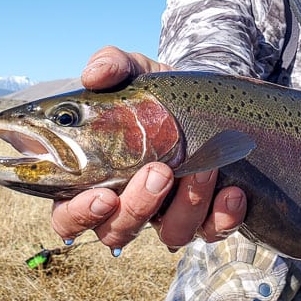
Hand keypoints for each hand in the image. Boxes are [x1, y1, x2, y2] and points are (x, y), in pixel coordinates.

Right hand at [49, 46, 246, 251]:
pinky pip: (213, 231)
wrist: (202, 95)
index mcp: (92, 180)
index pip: (68, 217)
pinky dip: (224, 218)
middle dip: (139, 208)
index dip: (80, 216)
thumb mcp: (133, 71)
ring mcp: (166, 215)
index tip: (103, 197)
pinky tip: (232, 192)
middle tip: (160, 172)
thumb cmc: (152, 92)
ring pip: (170, 235)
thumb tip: (95, 74)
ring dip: (186, 207)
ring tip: (204, 169)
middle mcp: (126, 205)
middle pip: (118, 231)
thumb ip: (111, 66)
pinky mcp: (206, 216)